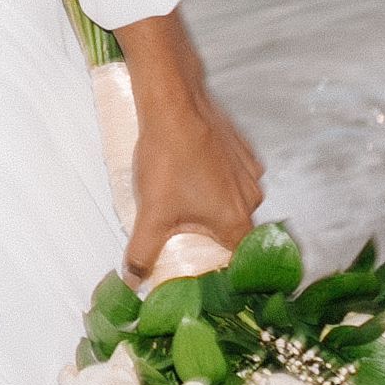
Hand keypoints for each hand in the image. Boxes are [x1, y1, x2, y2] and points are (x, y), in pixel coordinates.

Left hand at [109, 11, 268, 284]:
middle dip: (211, 238)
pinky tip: (190, 176)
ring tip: (182, 203)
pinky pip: (231, 177)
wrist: (173, 102)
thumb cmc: (167, 160)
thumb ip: (142, 254)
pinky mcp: (241, 150)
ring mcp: (249, 172)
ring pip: (233, 202)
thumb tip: (132, 282)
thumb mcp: (151, 215)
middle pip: (234, 231)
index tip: (209, 277)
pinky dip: (215, 182)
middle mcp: (251, 198)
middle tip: (183, 239)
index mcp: (236, 220)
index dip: (225, 271)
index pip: (240, 260)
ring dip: (212, 208)